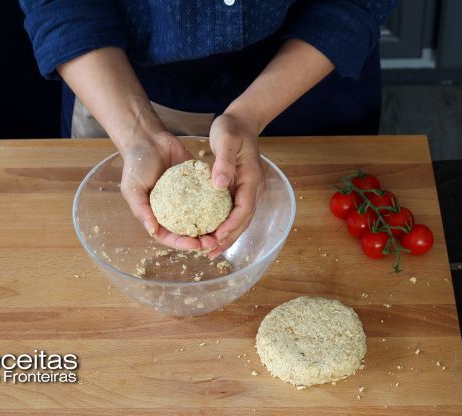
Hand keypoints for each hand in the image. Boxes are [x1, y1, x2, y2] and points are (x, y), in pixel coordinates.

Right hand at [120, 132, 217, 250]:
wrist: (148, 138)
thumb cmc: (136, 164)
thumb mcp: (132, 188)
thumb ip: (141, 209)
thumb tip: (153, 231)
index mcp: (156, 215)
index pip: (170, 236)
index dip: (182, 243)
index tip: (195, 245)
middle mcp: (173, 209)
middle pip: (188, 231)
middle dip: (201, 239)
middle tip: (214, 241)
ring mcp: (186, 197)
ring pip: (201, 216)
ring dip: (212, 226)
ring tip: (223, 229)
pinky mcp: (196, 184)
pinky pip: (208, 196)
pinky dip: (216, 204)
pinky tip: (227, 209)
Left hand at [207, 113, 264, 257]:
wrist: (241, 122)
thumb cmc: (232, 129)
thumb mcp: (226, 140)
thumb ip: (223, 162)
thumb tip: (219, 185)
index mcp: (251, 178)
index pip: (244, 209)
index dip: (231, 225)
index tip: (216, 236)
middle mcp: (252, 188)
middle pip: (243, 220)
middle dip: (228, 238)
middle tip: (210, 252)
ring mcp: (246, 190)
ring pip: (239, 220)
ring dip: (226, 237)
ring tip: (209, 251)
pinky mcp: (238, 190)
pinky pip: (232, 213)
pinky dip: (223, 226)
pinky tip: (210, 234)